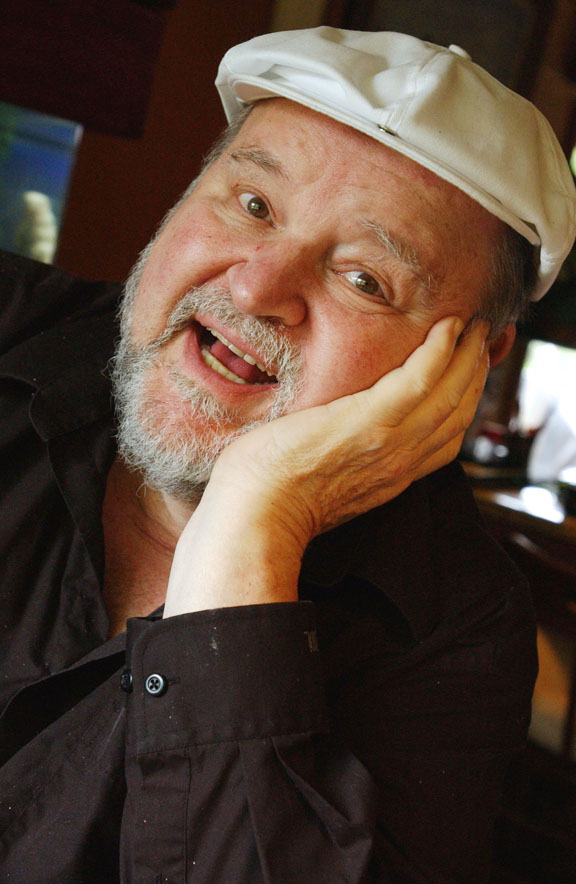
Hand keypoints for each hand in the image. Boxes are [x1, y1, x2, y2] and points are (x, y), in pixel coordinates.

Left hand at [164, 316, 488, 616]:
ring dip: (468, 356)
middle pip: (458, 414)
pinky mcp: (370, 421)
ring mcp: (390, 442)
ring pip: (450, 394)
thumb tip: (331, 436)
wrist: (254, 515)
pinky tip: (447, 327)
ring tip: (473, 326)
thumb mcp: (322, 483)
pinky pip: (421, 379)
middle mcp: (401, 463)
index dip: (464, 402)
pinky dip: (441, 352)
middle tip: (483, 338)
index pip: (444, 438)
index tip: (468, 372)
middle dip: (476, 374)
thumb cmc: (270, 498)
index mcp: (390, 478)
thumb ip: (342, 460)